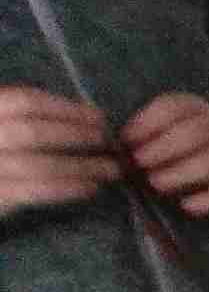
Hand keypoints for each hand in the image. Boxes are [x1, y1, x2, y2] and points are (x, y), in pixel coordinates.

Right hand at [0, 89, 118, 216]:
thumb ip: (13, 118)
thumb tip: (67, 117)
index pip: (22, 101)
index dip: (63, 107)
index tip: (96, 114)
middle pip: (32, 131)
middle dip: (75, 134)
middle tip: (109, 139)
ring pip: (37, 164)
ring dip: (81, 165)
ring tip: (112, 168)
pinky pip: (34, 191)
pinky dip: (66, 188)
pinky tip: (91, 188)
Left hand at [116, 93, 208, 216]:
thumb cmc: (188, 148)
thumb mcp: (168, 131)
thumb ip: (145, 136)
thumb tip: (112, 145)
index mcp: (197, 108)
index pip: (174, 107)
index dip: (148, 123)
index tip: (126, 141)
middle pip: (197, 132)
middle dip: (164, 149)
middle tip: (139, 164)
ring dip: (184, 173)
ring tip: (157, 185)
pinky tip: (187, 206)